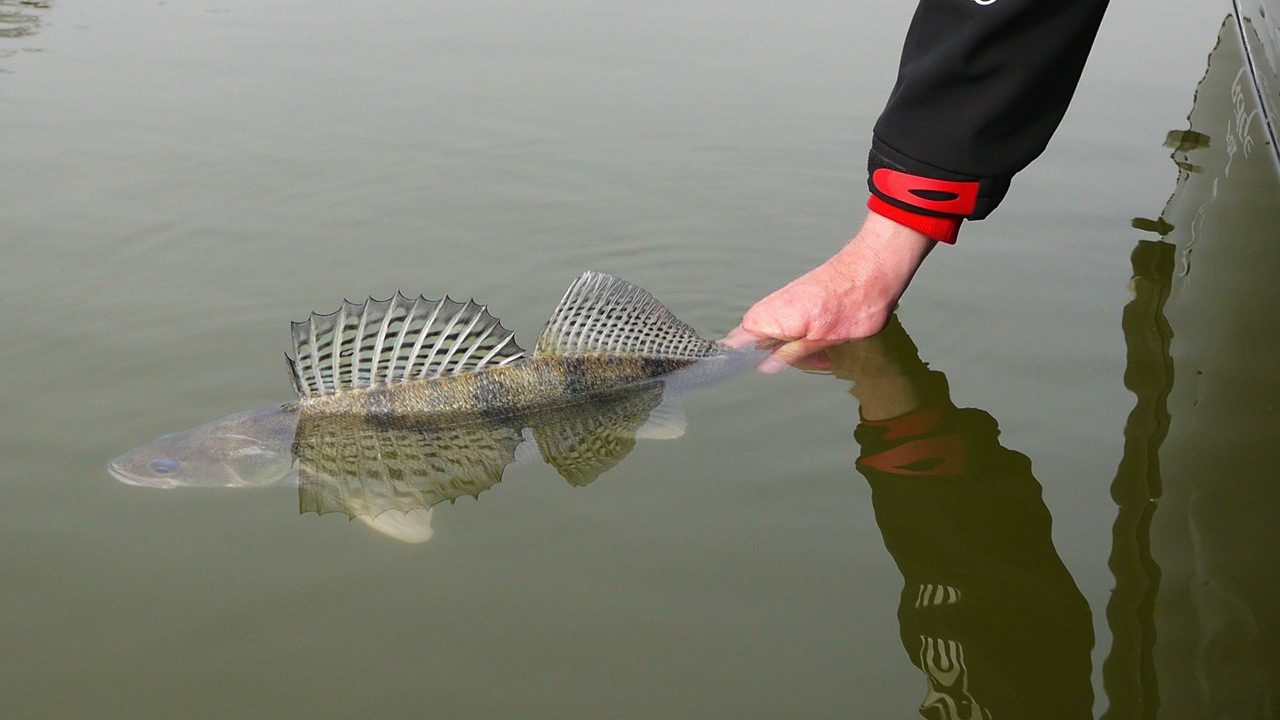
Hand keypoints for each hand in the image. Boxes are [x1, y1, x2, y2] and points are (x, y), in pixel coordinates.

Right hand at [724, 211, 935, 371]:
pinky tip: (829, 341)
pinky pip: (793, 327)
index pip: (736, 344)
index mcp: (767, 319)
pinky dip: (807, 338)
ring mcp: (783, 304)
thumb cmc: (850, 304)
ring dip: (801, 350)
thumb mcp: (820, 341)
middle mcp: (769, 309)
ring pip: (781, 339)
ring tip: (829, 352)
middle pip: (762, 346)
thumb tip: (766, 367)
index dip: (742, 361)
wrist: (871, 271)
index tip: (759, 372)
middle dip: (786, 358)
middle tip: (817, 361)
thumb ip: (789, 355)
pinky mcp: (797, 301)